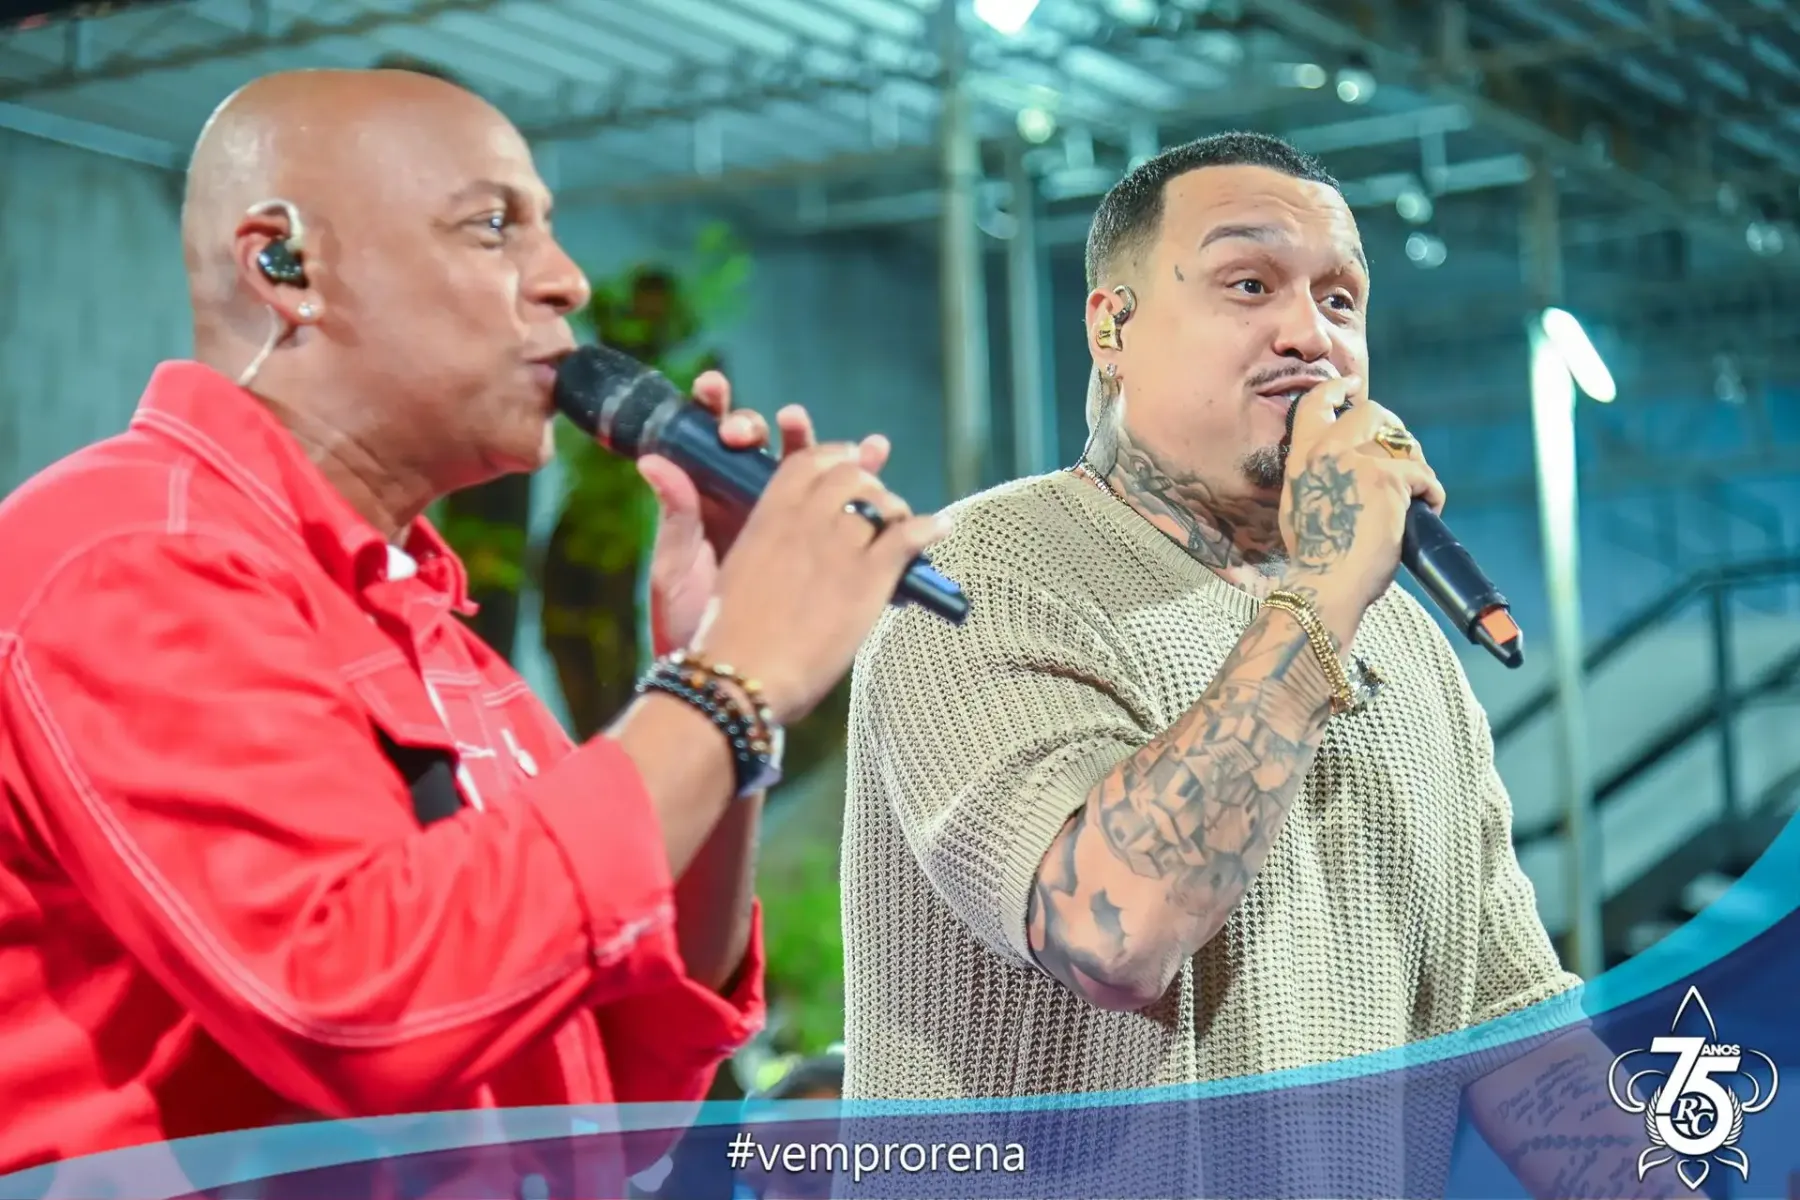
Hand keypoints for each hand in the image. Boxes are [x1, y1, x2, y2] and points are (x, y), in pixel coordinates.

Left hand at [636, 370, 887, 654]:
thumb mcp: (676, 569)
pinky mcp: (824, 550)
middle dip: (774, 425)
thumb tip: (653, 459)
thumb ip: (676, 514)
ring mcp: (791, 525)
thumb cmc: (691, 622)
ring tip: (823, 426)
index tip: (711, 388)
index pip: (715, 441)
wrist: (723, 676)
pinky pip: (849, 510)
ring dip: (826, 442)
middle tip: (772, 423)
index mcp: (713, 500)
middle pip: (768, 446)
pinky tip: (878, 455)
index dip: (717, 407)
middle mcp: (751, 503)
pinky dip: (868, 481)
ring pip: (813, 469)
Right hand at [688, 445, 951, 724]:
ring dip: (895, 509)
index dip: (832, 455)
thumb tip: (718, 502)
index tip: (846, 460)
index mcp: (767, 515)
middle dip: (867, 482)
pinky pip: (909, 536)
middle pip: (849, 476)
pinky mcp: (869, 576)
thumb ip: (742, 538)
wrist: (743, 676)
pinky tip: (940, 528)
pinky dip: (929, 528)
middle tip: (875, 500)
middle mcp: (806, 520)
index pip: (806, 462)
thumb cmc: (723, 635)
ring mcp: (840, 545)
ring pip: (881, 503)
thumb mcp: (726, 571)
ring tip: (901, 523)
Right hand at [1278, 376, 1444, 647]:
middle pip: (1370, 413)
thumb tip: (1341, 472)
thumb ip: (1315, 479)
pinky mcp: (1389, 480)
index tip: (1352, 385)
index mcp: (1302, 458)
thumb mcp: (1300, 507)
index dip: (1337, 389)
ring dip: (1417, 466)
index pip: (1315, 404)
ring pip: (1403, 444)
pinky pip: (1424, 476)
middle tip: (1404, 449)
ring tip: (1418, 494)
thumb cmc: (1315, 559)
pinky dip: (1432, 494)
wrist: (1325, 584)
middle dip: (1393, 427)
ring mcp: (1359, 462)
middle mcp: (1328, 451)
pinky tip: (1429, 508)